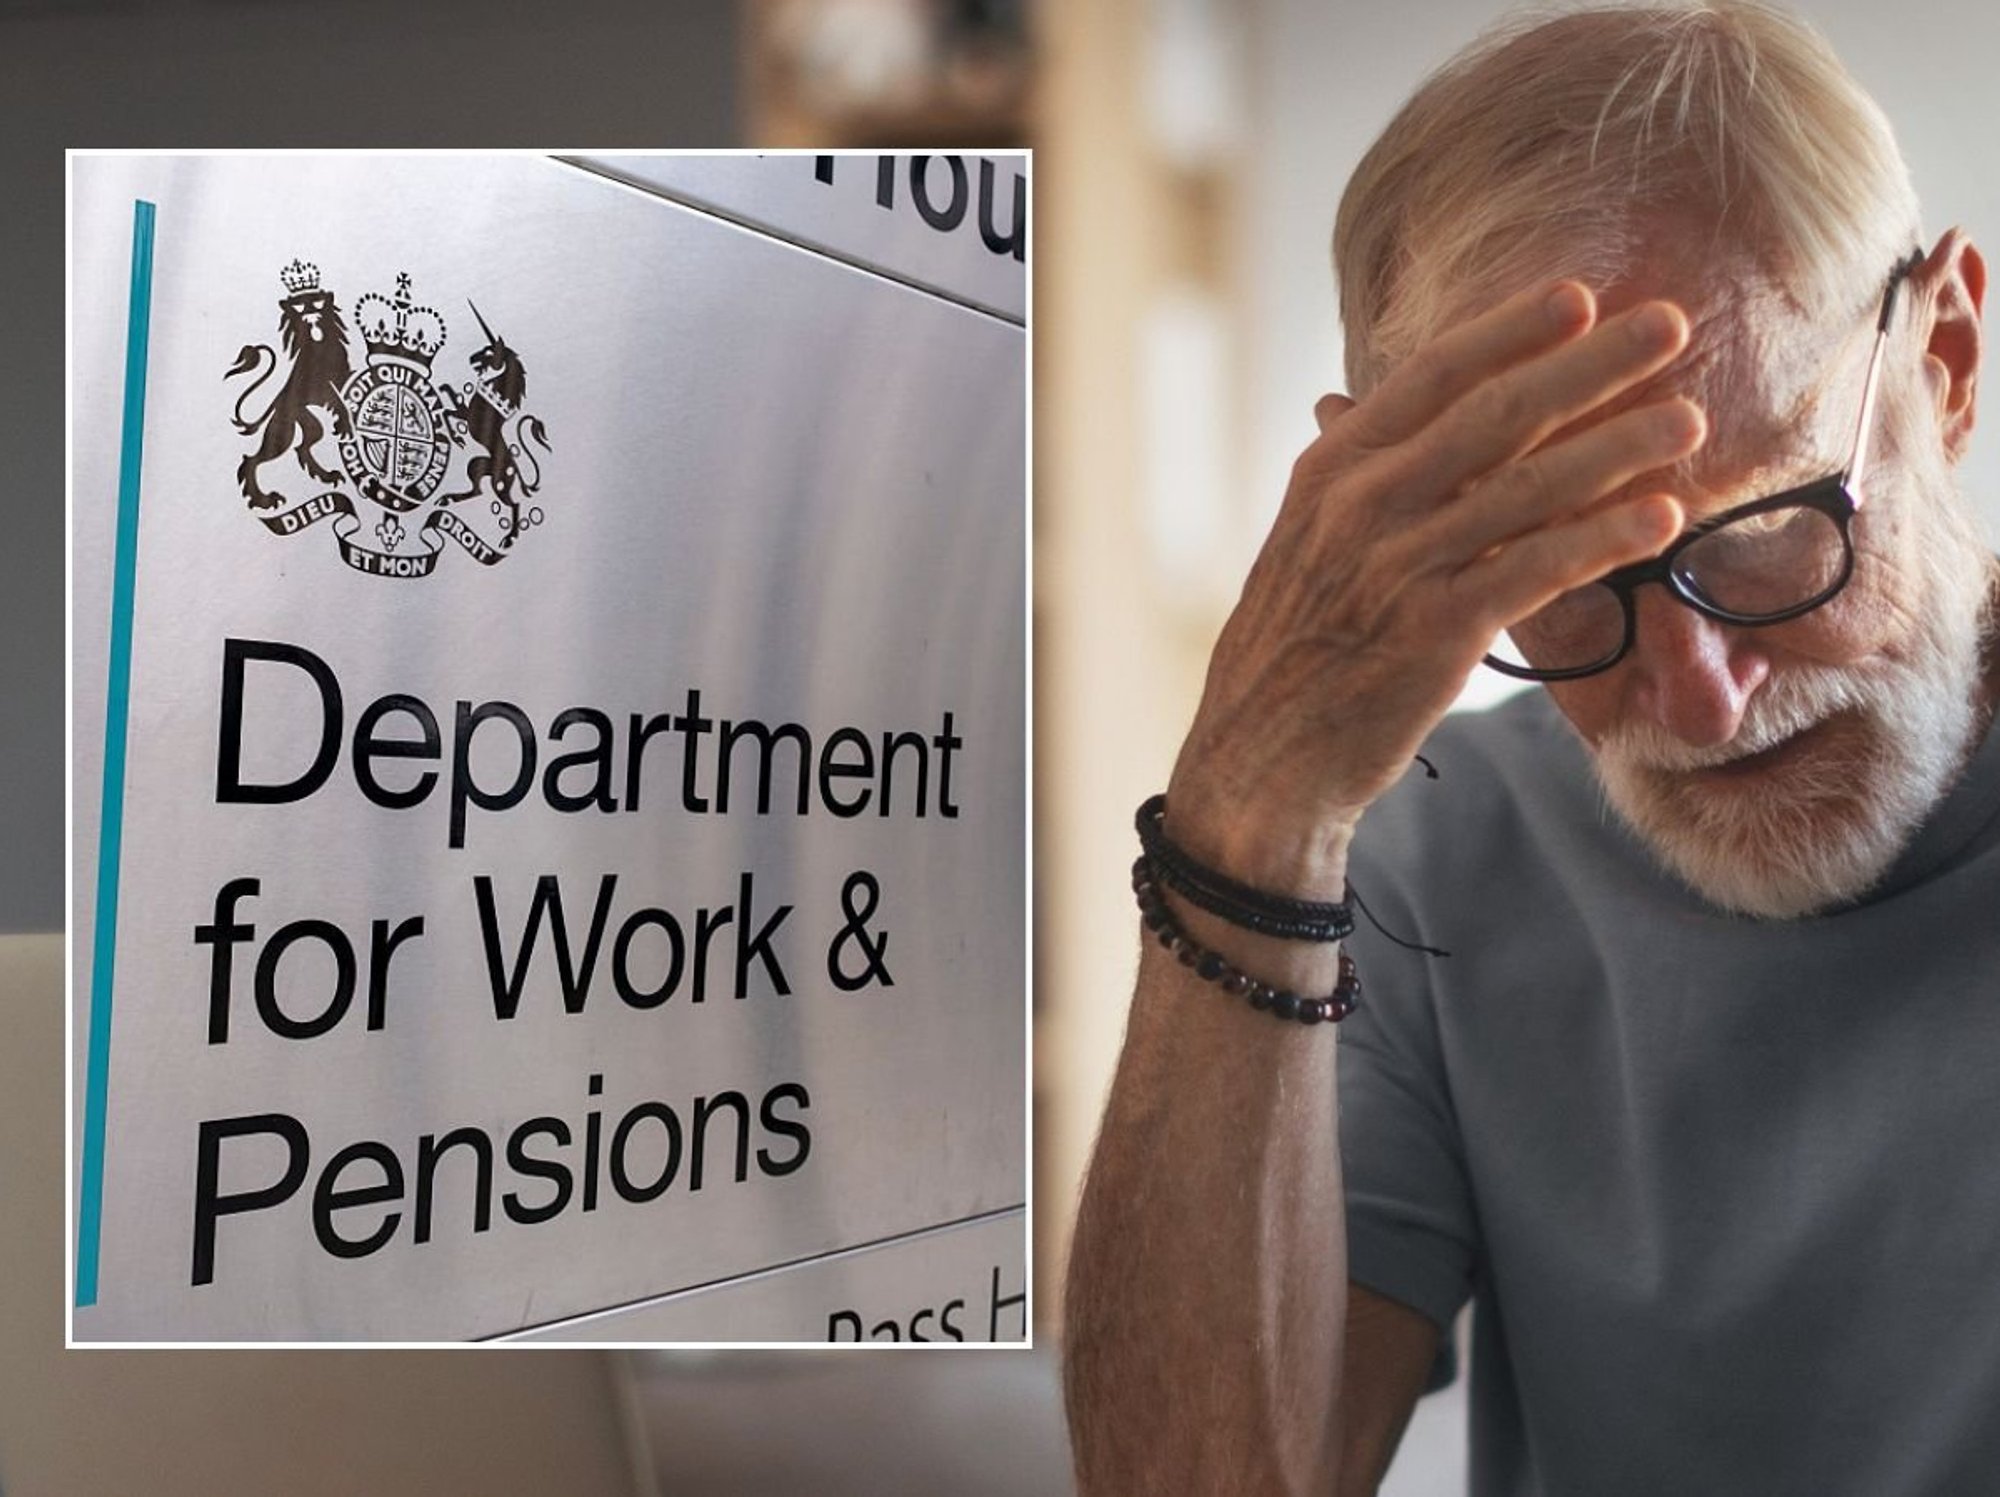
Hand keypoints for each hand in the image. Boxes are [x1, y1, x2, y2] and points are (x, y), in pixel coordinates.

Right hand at [1165, 280, 1706, 893]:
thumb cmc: (1291, 647)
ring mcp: (1398, 569)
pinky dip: (1603, 539)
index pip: (1432, 376)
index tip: (1580, 295)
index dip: (1511, 330)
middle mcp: (1361, 507)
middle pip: (1495, 415)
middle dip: (1590, 365)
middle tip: (1668, 325)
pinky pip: (1538, 570)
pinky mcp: (1436, 635)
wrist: (1262, 756)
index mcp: (1330, 471)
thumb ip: (1342, 475)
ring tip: (1690, 418)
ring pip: (1528, 488)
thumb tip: (1342, 403)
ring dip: (1620, 446)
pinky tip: (1662, 517)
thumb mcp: (1299, 542)